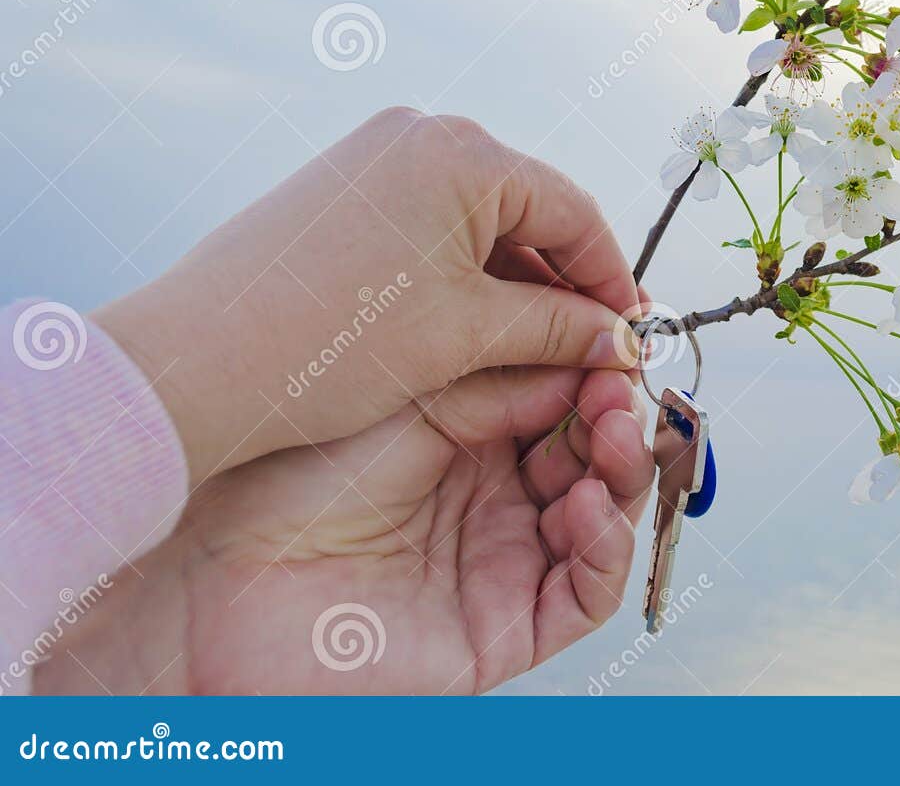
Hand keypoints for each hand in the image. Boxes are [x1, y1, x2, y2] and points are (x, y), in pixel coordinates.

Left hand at [34, 366, 654, 693]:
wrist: (213, 567)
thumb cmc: (287, 468)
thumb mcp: (414, 393)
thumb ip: (508, 374)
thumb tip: (599, 342)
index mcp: (475, 433)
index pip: (567, 398)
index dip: (599, 368)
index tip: (621, 334)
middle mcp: (497, 493)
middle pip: (597, 454)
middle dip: (619, 414)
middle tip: (623, 383)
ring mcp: (506, 560)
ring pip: (606, 516)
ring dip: (624, 470)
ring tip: (614, 430)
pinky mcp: (507, 626)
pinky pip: (585, 592)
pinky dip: (605, 545)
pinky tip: (591, 503)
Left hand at [92, 107, 642, 480]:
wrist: (193, 364)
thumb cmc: (326, 343)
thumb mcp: (465, 336)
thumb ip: (557, 328)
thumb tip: (616, 338)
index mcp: (462, 153)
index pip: (573, 210)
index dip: (609, 278)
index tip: (627, 333)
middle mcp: (419, 136)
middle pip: (528, 210)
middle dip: (560, 282)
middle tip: (586, 347)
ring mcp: (373, 159)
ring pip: (478, 221)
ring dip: (511, 283)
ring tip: (529, 350)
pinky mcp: (341, 191)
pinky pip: (428, 225)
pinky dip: (459, 275)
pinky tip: (469, 329)